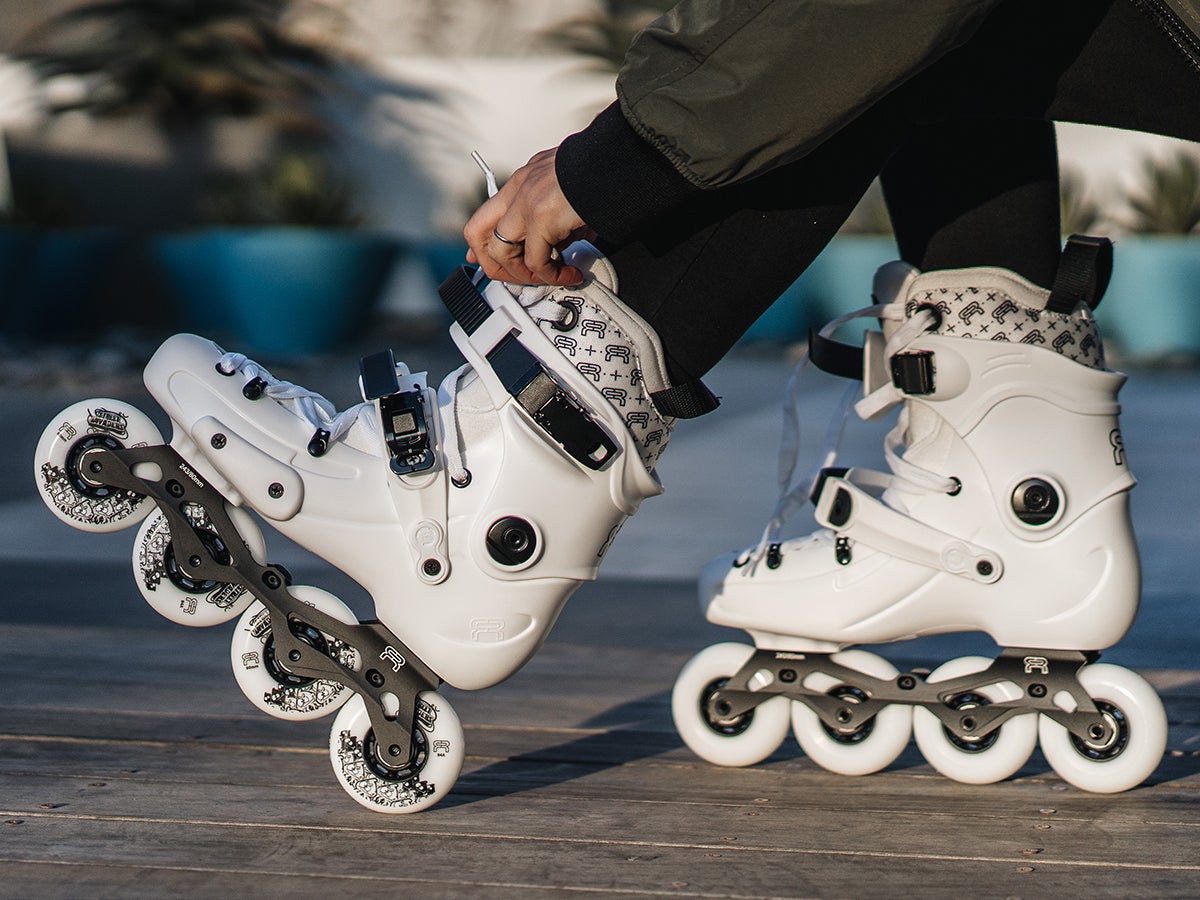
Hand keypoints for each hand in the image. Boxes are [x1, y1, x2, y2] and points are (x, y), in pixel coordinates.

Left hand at [464, 148, 592, 285]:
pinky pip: (536, 261)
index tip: (489, 262)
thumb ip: (557, 217)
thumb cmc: (605, 172)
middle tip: (521, 277)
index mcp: (524, 179)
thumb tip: (560, 247)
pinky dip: (553, 276)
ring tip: (552, 276)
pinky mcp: (542, 217)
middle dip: (493, 265)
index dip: (483, 246)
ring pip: (499, 252)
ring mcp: (526, 201)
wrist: (623, 159)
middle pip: (476, 233)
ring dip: (523, 275)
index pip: (486, 214)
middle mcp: (519, 187)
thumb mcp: (571, 190)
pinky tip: (571, 273)